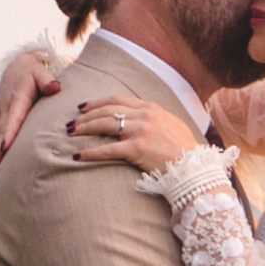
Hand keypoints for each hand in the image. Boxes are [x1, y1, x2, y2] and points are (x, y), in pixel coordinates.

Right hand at [0, 50, 63, 180]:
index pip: (12, 120)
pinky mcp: (0, 128)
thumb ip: (47, 80)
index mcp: (16, 102)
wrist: (15, 70)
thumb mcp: (40, 73)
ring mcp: (1, 122)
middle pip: (0, 137)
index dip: (9, 133)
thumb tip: (56, 87)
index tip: (5, 147)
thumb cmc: (32, 73)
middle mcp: (5, 114)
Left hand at [57, 91, 198, 177]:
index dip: (98, 102)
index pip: (118, 99)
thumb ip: (155, 119)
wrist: (194, 166)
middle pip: (107, 110)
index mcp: (152, 107)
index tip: (84, 107)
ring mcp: (140, 130)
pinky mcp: (137, 149)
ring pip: (104, 125)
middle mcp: (145, 115)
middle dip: (86, 115)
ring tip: (71, 134)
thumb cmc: (184, 150)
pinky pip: (107, 149)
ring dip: (84, 128)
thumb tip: (142, 119)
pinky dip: (90, 152)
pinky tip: (78, 156)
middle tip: (71, 122)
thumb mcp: (172, 125)